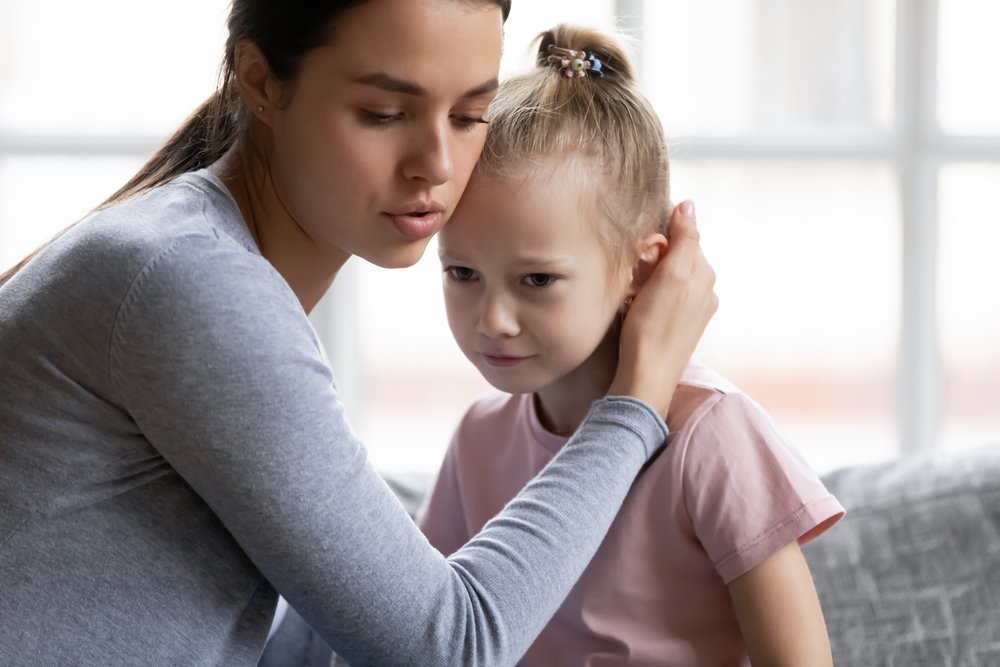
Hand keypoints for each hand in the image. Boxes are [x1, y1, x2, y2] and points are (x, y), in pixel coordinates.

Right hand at [608, 200, 717, 416]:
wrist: (645, 378)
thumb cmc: (652, 329)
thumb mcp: (669, 277)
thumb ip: (684, 239)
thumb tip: (688, 204)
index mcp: (704, 274)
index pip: (685, 235)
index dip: (660, 234)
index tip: (640, 245)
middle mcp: (705, 290)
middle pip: (678, 255)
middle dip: (655, 255)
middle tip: (634, 269)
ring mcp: (694, 309)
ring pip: (670, 275)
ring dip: (651, 274)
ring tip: (634, 288)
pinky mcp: (680, 325)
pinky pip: (666, 295)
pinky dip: (651, 292)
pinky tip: (639, 304)